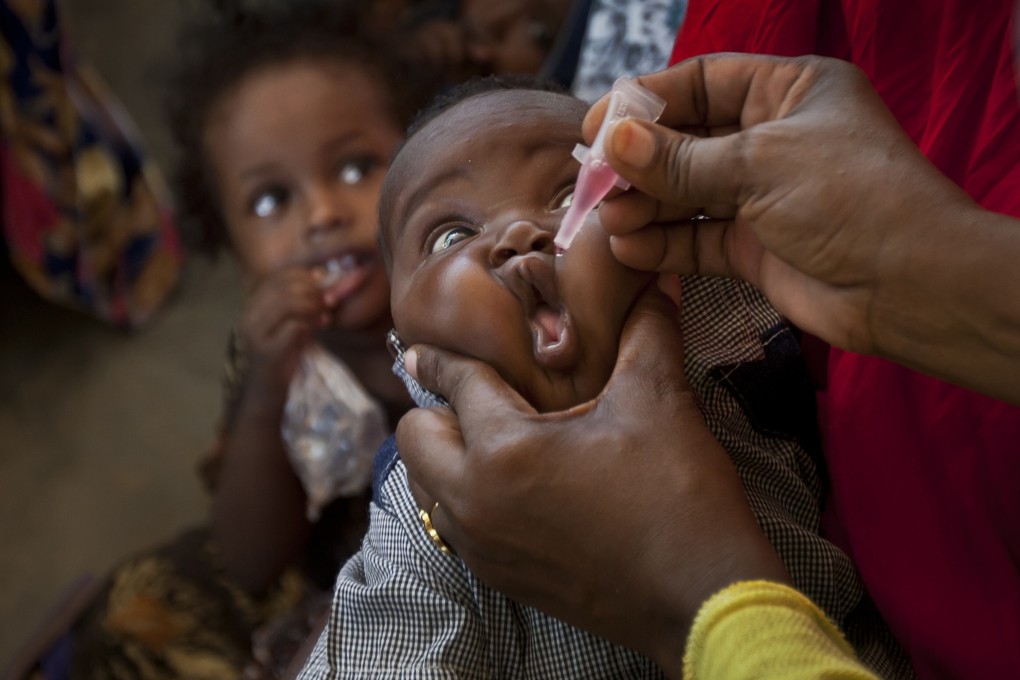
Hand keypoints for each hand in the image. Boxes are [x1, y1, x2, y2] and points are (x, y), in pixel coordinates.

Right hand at [240, 267, 329, 394]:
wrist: (268, 390)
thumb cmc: (283, 354)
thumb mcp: (291, 321)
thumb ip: (301, 301)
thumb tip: (321, 275)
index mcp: (253, 305)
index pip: (278, 277)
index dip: (304, 275)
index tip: (322, 282)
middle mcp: (249, 316)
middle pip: (285, 288)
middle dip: (312, 292)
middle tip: (328, 301)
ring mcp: (255, 334)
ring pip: (289, 304)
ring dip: (313, 307)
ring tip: (325, 316)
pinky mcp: (267, 352)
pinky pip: (294, 328)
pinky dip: (311, 326)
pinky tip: (318, 329)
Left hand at [398, 287, 788, 676]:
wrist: (701, 596)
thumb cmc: (678, 496)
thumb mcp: (659, 401)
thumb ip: (645, 330)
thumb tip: (654, 281)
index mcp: (504, 450)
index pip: (457, 383)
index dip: (443, 357)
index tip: (420, 349)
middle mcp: (475, 501)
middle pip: (414, 438)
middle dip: (436, 409)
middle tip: (477, 396)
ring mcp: (483, 545)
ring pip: (424, 486)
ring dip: (444, 456)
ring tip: (489, 438)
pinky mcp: (499, 576)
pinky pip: (450, 525)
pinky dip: (462, 497)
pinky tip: (508, 485)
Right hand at [589, 55, 977, 357]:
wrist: (909, 287)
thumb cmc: (854, 201)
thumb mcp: (759, 164)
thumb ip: (680, 159)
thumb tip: (614, 141)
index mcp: (789, 92)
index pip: (703, 82)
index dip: (647, 100)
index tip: (599, 126)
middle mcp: (773, 139)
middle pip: (686, 141)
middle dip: (640, 162)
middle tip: (596, 183)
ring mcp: (764, 196)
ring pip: (687, 194)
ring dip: (646, 206)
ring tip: (610, 221)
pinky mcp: (756, 247)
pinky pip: (698, 240)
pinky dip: (664, 244)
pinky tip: (630, 249)